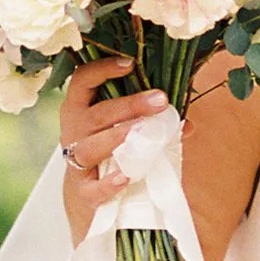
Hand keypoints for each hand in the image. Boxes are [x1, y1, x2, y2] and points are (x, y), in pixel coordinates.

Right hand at [57, 56, 165, 240]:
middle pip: (96, 114)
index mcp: (81, 110)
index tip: (130, 64)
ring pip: (89, 147)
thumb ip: (151, 122)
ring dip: (117, 139)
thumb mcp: (125, 132)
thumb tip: (186, 122)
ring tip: (143, 135)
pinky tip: (126, 177)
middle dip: (129, 105)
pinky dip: (108, 184)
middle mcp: (73, 132)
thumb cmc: (111, 154)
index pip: (81, 81)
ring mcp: (75, 162)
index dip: (101, 69)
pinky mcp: (83, 191)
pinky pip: (92, 188)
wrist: (90, 197)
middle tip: (161, 100)